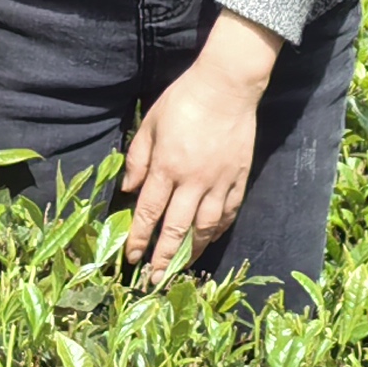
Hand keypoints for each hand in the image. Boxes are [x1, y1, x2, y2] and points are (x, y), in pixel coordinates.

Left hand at [123, 14, 277, 280]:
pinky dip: (218, 230)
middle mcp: (192, 181)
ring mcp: (219, 182)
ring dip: (192, 250)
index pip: (149, 212)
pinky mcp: (239, 178)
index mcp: (167, 166)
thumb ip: (137, 158)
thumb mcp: (150, 123)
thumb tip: (128, 190)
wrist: (227, 87)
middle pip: (176, 228)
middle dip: (164, 257)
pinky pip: (229, 212)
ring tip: (182, 267)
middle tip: (155, 279)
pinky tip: (210, 239)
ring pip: (205, 227)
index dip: (139, 238)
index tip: (131, 257)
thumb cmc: (183, 100)